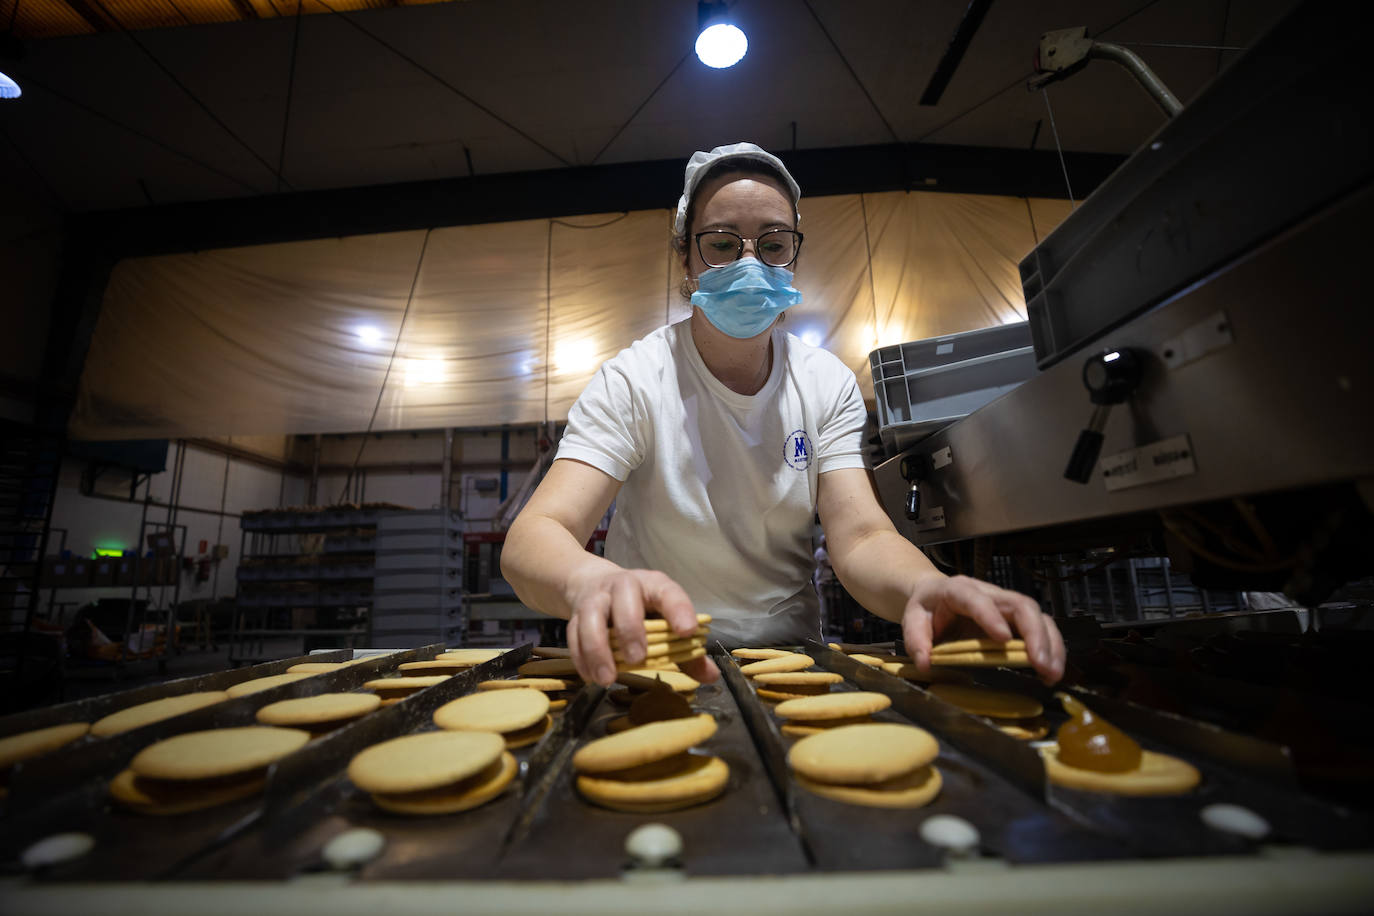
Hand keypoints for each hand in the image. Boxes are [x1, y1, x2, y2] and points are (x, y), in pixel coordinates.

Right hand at [564, 566, 719, 686]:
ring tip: (607, 678)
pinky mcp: (575, 614)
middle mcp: (623, 586)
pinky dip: (580, 658)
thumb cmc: (639, 606)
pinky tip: (591, 676)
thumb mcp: (664, 618)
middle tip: (638, 659)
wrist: (592, 583)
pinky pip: (573, 634)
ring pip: (591, 618)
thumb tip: (711, 676)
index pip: (669, 593)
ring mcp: (596, 599)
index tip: (688, 631)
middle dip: (630, 629)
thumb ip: (686, 650)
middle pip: (625, 600)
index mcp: (654, 585)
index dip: (679, 610)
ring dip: (597, 650)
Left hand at [900, 574, 1065, 684]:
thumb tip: (925, 664)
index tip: (1003, 638)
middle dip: (1034, 634)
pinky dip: (1050, 648)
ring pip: (1037, 615)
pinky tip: (1050, 670)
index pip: (977, 599)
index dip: (990, 616)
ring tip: (1051, 673)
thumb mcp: (912, 620)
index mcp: (959, 590)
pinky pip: (1041, 627)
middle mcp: (989, 593)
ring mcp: (1006, 604)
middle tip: (1040, 664)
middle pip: (1020, 605)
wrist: (935, 594)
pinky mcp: (1016, 618)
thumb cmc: (927, 607)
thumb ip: (916, 641)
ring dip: (1049, 644)